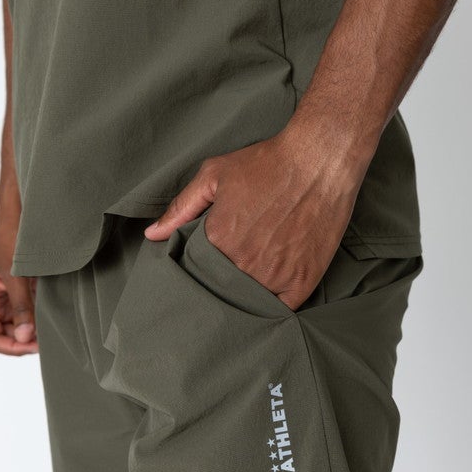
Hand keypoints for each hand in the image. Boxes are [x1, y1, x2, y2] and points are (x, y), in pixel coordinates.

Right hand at [0, 182, 37, 355]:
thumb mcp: (14, 274)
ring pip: (22, 320)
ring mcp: (11, 290)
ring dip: (36, 327)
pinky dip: (42, 312)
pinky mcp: (26, 283)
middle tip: (48, 341)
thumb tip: (25, 337)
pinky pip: (32, 305)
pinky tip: (56, 315)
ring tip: (54, 330)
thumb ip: (20, 306)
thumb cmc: (10, 232)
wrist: (25, 206)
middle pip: (8, 331)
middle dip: (26, 339)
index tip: (33, 348)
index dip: (11, 346)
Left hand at [144, 123, 364, 310]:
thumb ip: (181, 207)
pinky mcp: (303, 280)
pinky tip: (269, 301)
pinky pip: (282, 311)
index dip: (199, 274)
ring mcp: (274, 275)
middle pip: (222, 291)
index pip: (197, 273)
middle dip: (221, 288)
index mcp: (217, 240)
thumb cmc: (266, 163)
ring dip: (245, 301)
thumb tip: (152, 235)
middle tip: (226, 280)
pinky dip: (274, 309)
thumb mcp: (214, 175)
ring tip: (246, 291)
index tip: (204, 272)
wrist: (318, 159)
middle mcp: (243, 263)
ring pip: (250, 304)